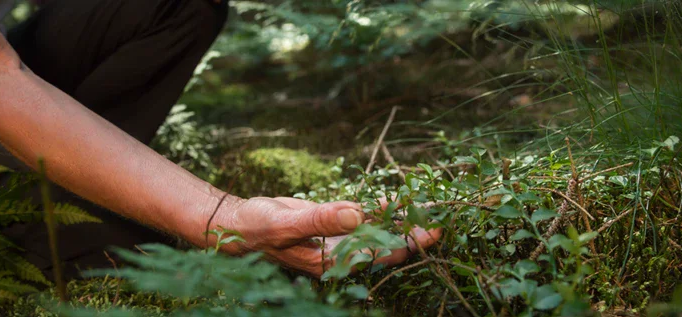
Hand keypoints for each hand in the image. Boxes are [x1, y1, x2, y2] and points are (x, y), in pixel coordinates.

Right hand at [212, 196, 441, 276]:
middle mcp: (341, 254)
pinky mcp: (335, 227)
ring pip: (380, 234)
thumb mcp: (285, 223)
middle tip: (443, 216)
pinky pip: (366, 221)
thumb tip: (358, 213)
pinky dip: (383, 211)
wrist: (238, 224)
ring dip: (403, 222)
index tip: (434, 227)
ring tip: (430, 207)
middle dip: (415, 234)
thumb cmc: (257, 228)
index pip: (381, 256)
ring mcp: (339, 241)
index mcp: (332, 261)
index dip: (410, 242)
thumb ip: (320, 220)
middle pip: (388, 248)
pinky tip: (399, 200)